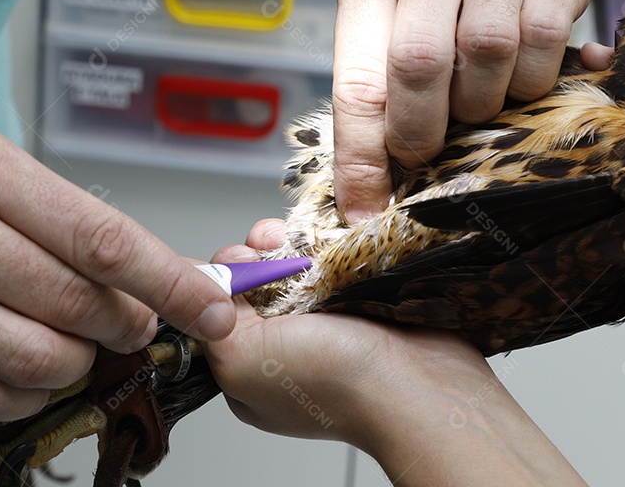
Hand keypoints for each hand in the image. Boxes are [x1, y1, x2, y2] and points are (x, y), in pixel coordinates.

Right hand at [0, 108, 234, 420]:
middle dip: (129, 323)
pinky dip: (28, 391)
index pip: (103, 241)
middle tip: (136, 318)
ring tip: (79, 337)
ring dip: (82, 361)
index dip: (170, 283)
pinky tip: (28, 363)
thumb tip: (149, 270)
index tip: (210, 305)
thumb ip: (65, 215)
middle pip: (77, 307)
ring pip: (38, 362)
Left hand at [203, 220, 588, 485]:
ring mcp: (326, 318)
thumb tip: (204, 289)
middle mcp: (287, 343)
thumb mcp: (242, 362)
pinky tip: (330, 238)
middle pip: (253, 278)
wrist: (420, 382)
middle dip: (256, 255)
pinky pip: (333, 254)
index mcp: (251, 369)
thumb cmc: (338, 386)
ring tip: (301, 242)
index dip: (218, 279)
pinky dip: (329, 241)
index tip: (235, 265)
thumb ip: (210, 322)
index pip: (218, 309)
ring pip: (292, 260)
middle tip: (269, 251)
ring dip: (291, 243)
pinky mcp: (361, 295)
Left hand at [332, 0, 600, 221]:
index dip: (360, 155)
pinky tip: (521, 69)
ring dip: (483, 103)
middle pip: (419, 65)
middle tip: (427, 151)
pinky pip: (543, 42)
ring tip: (479, 97)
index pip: (358, 76)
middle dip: (423, 131)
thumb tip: (373, 162)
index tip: (364, 209)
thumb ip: (375, 57)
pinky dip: (531, 77)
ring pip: (487, 56)